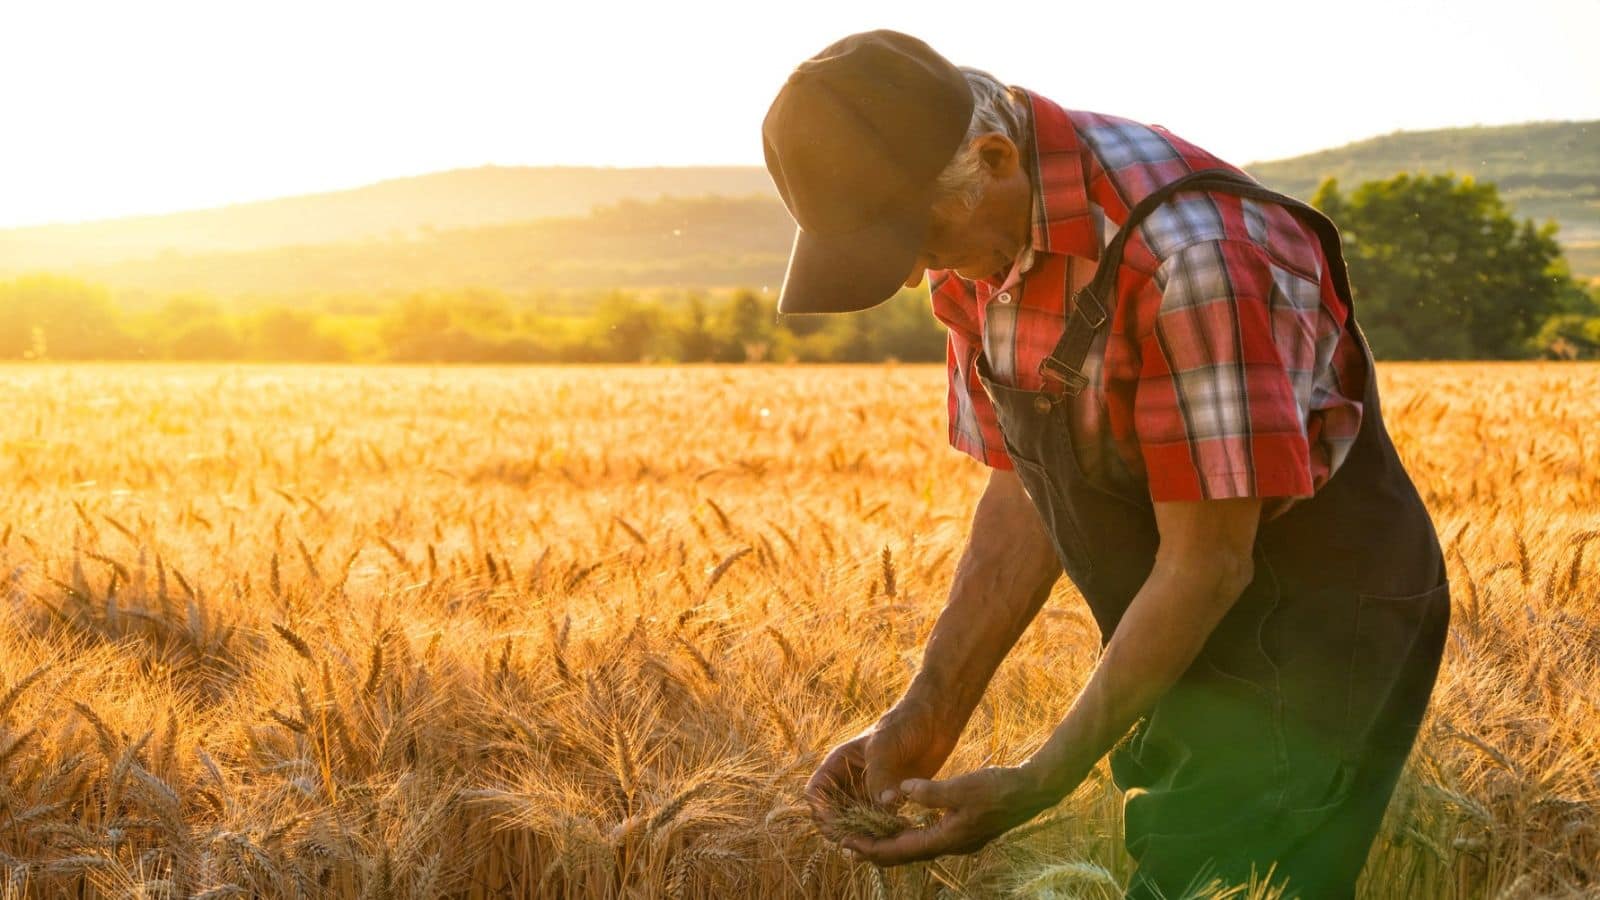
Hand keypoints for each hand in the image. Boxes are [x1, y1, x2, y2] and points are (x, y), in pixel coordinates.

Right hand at [804, 699, 959, 833]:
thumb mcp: (885, 746)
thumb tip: (882, 805)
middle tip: (860, 839)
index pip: (816, 793)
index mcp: (839, 764)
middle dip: (841, 828)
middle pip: (832, 814)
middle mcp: (850, 780)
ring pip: (855, 822)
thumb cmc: (904, 724)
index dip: (820, 810)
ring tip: (881, 836)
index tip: (838, 824)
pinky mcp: (889, 799)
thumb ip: (879, 775)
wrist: (934, 721)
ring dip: (864, 832)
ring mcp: (869, 791)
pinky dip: (884, 829)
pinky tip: (899, 829)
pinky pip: (879, 821)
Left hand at [841, 764, 1065, 866]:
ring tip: (867, 837)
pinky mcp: (964, 831)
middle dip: (875, 851)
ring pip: (916, 847)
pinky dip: (909, 834)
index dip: (871, 849)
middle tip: (847, 845)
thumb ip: (930, 792)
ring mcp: (959, 840)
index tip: (847, 845)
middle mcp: (950, 845)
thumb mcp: (962, 787)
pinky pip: (928, 838)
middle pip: (904, 855)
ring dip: (891, 843)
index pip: (899, 851)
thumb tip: (902, 791)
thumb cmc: (999, 788)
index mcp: (946, 839)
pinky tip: (902, 824)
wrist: (1032, 791)